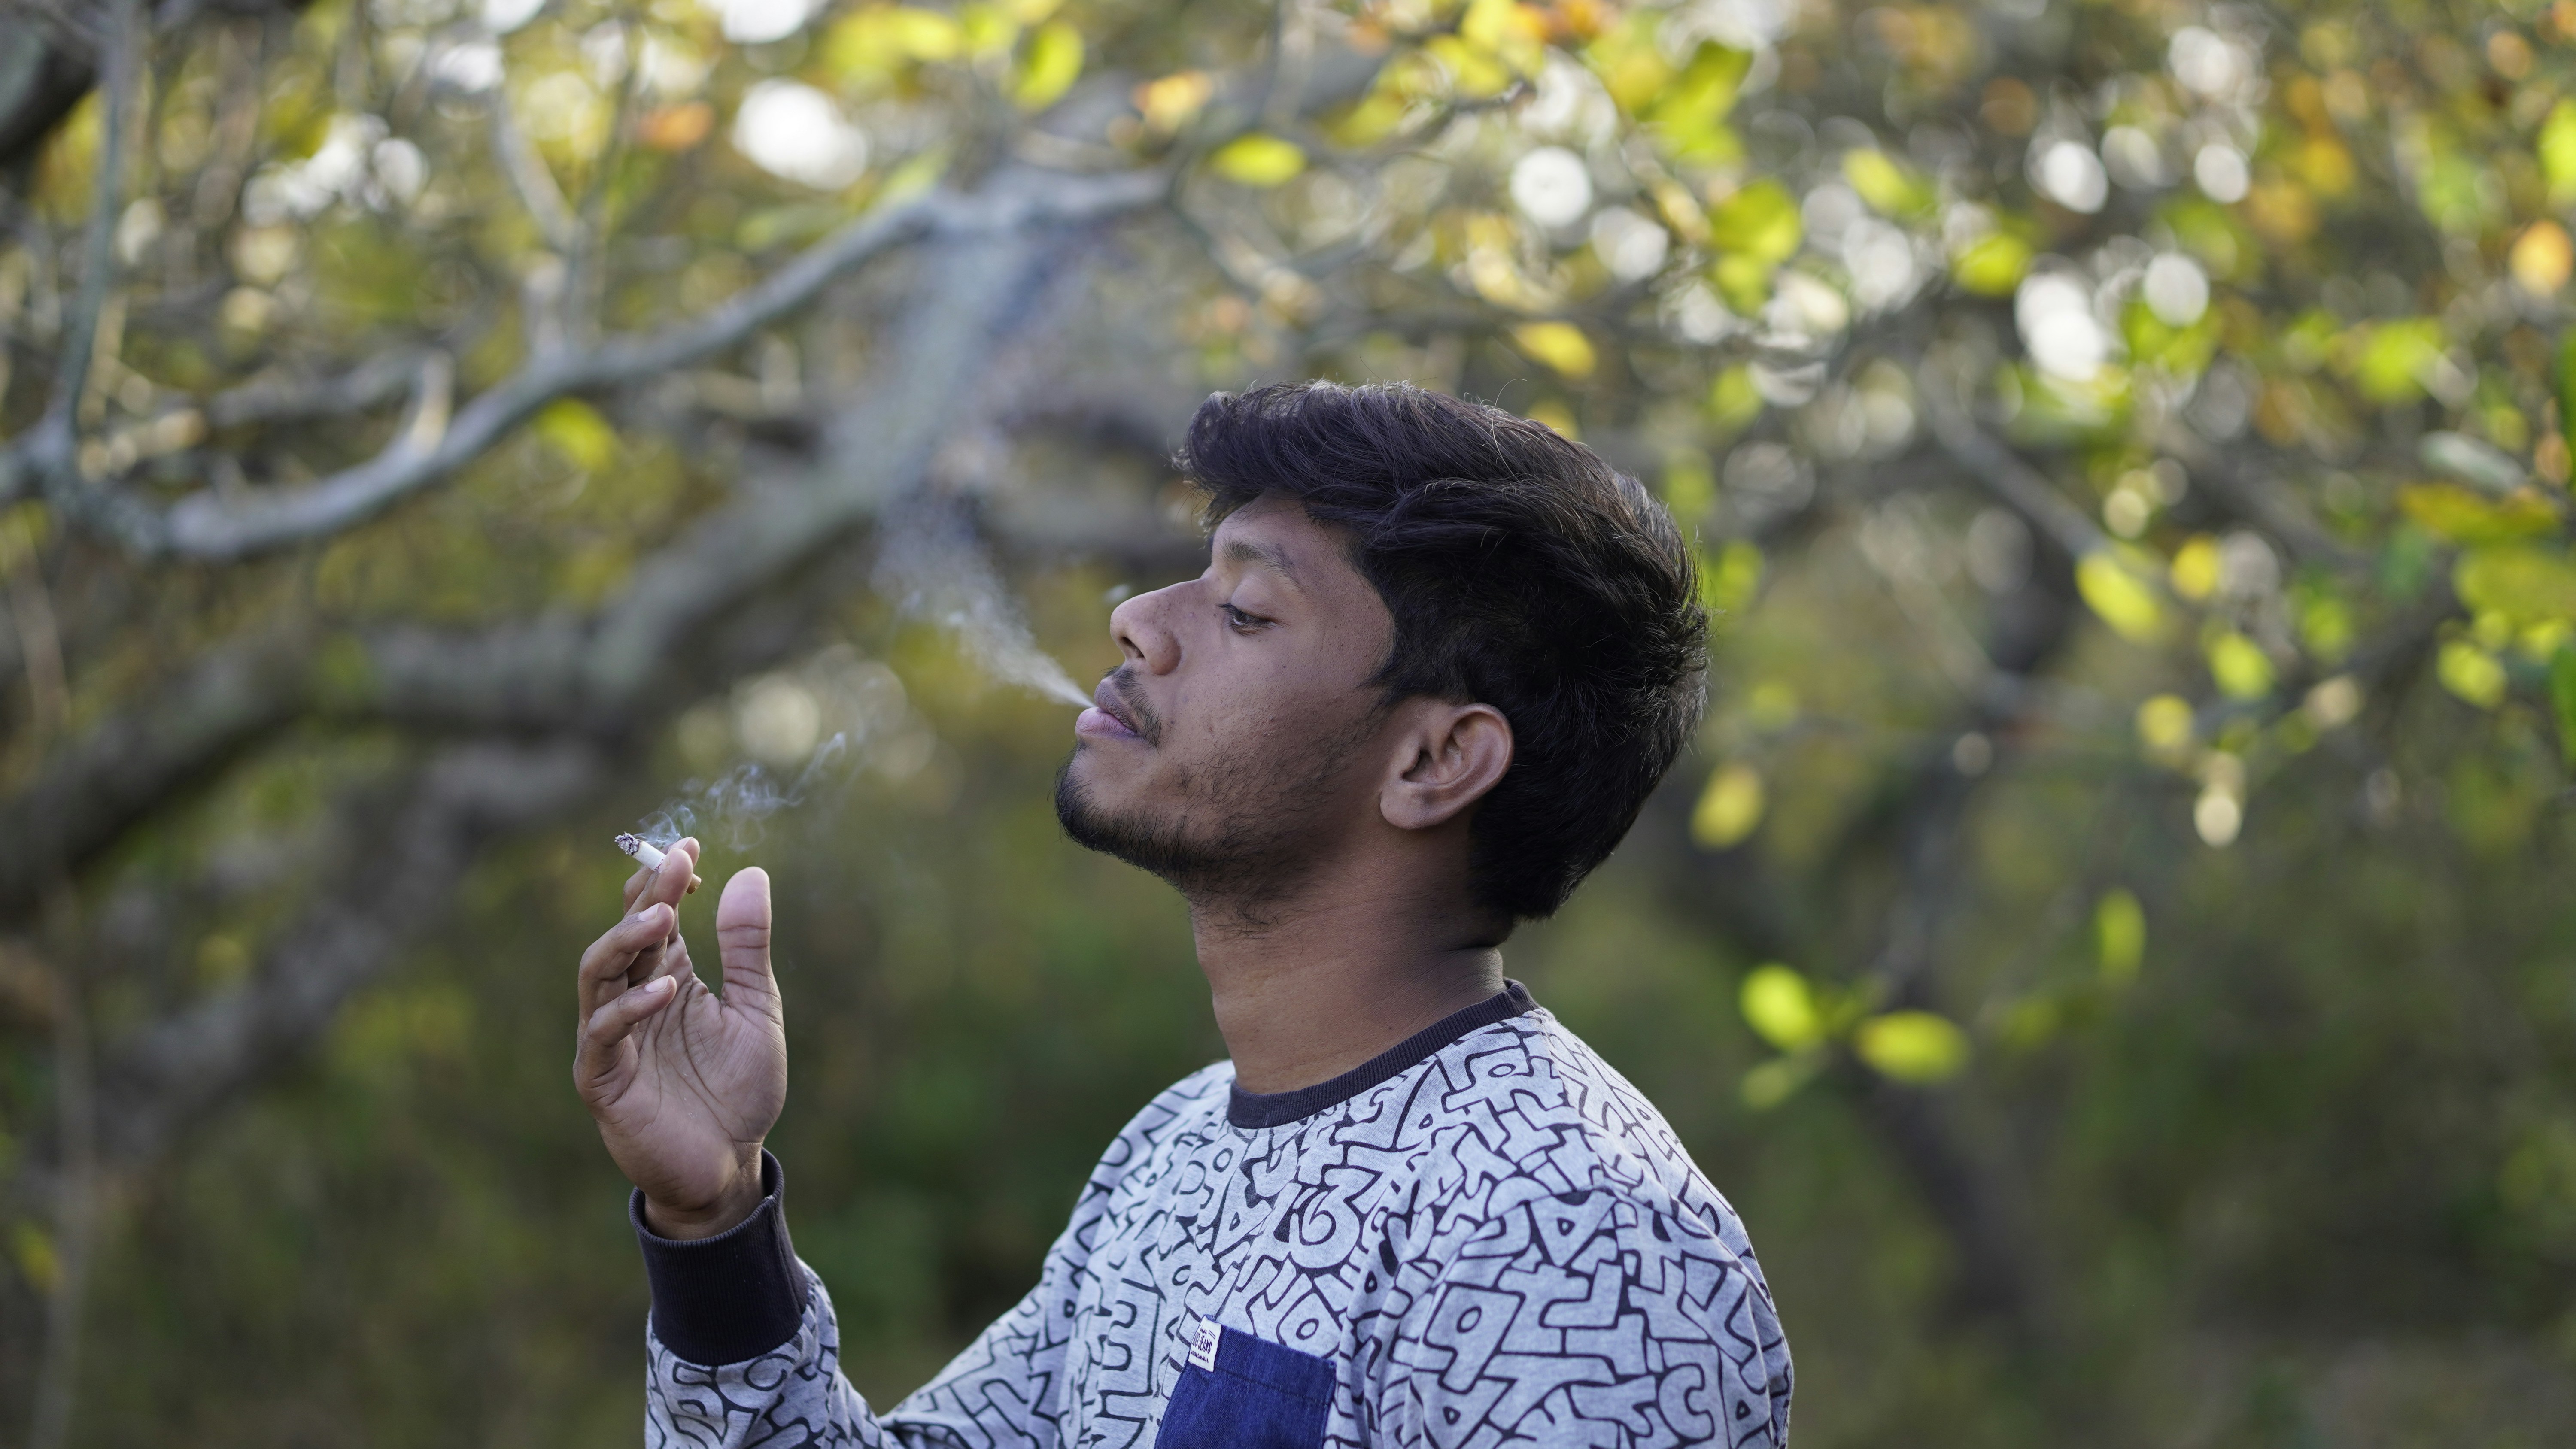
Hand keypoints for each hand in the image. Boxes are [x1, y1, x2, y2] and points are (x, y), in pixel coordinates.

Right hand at [574, 838, 787, 1238]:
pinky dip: (628, 1009)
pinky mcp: (602, 1081)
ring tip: (663, 916)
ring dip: (626, 940)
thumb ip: (748, 947)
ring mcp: (612, 1039)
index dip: (665, 880)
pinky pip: (602, 1036)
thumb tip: (749, 873)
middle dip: (646, 896)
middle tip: (675, 864)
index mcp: (668, 979)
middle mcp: (632, 1001)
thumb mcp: (757, 1009)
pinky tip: (664, 990)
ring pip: (597, 975)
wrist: (730, 1166)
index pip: (655, 917)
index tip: (690, 845)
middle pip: (624, 935)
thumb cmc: (738, 1090)